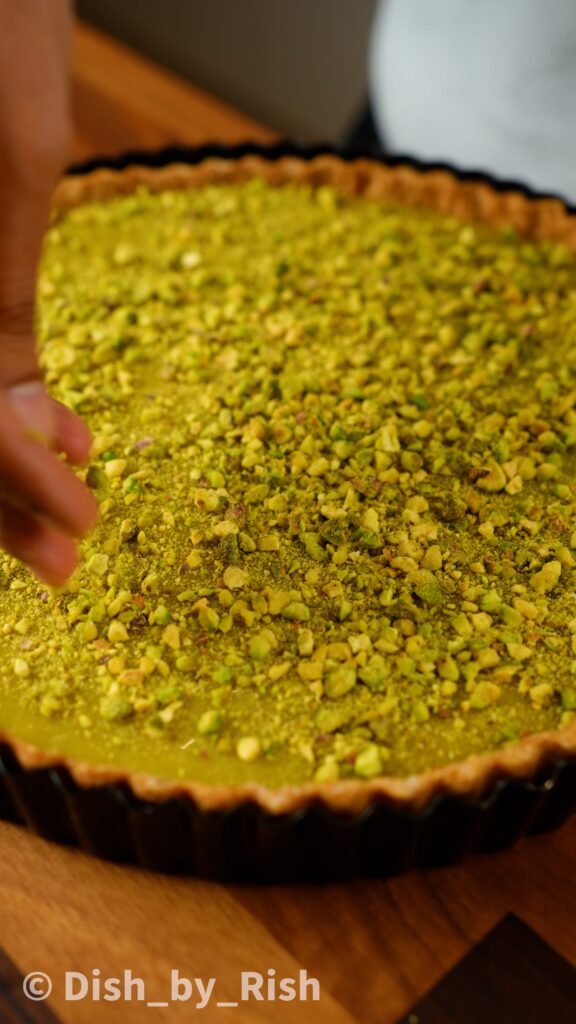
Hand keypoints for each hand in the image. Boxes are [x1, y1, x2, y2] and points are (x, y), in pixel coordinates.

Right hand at [0, 0, 97, 586]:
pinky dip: (12, 399)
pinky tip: (61, 428)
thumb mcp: (17, 155)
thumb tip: (15, 407)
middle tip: (67, 564)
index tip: (75, 530)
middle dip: (2, 502)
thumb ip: (0, 290)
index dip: (8, 488)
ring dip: (9, 467)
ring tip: (71, 513)